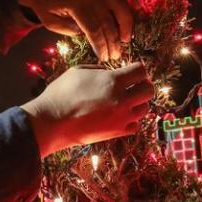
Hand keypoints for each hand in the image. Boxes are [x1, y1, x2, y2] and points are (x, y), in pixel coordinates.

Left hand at [17, 0, 135, 61]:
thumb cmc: (43, 3)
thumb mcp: (50, 22)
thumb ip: (71, 31)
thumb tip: (92, 36)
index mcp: (76, 3)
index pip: (95, 30)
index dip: (101, 46)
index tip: (105, 58)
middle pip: (109, 21)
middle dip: (113, 41)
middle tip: (116, 55)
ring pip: (121, 5)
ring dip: (127, 23)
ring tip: (125, 39)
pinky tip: (135, 10)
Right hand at [21, 63, 153, 156]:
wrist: (51, 122)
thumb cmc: (60, 94)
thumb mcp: (77, 71)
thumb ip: (98, 69)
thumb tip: (110, 72)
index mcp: (113, 81)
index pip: (141, 71)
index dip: (138, 69)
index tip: (131, 70)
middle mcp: (122, 99)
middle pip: (149, 90)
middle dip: (143, 85)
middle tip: (133, 85)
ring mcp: (121, 118)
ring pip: (145, 108)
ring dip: (138, 102)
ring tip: (126, 100)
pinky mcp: (117, 132)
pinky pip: (136, 125)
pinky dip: (132, 119)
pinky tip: (120, 115)